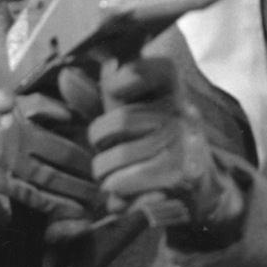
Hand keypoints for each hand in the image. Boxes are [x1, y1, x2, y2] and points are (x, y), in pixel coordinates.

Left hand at [87, 56, 244, 234]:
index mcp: (173, 94)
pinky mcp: (179, 177)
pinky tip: (130, 197)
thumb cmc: (154, 150)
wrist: (201, 193)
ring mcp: (183, 146)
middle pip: (116, 123)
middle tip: (112, 156)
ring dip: (106, 178)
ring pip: (113, 160)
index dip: (130, 75)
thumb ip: (96, 99)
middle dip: (101, 146)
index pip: (159, 69)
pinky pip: (122, 186)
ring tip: (120, 180)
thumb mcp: (129, 119)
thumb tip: (65, 75)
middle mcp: (182, 116)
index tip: (115, 89)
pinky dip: (116, 197)